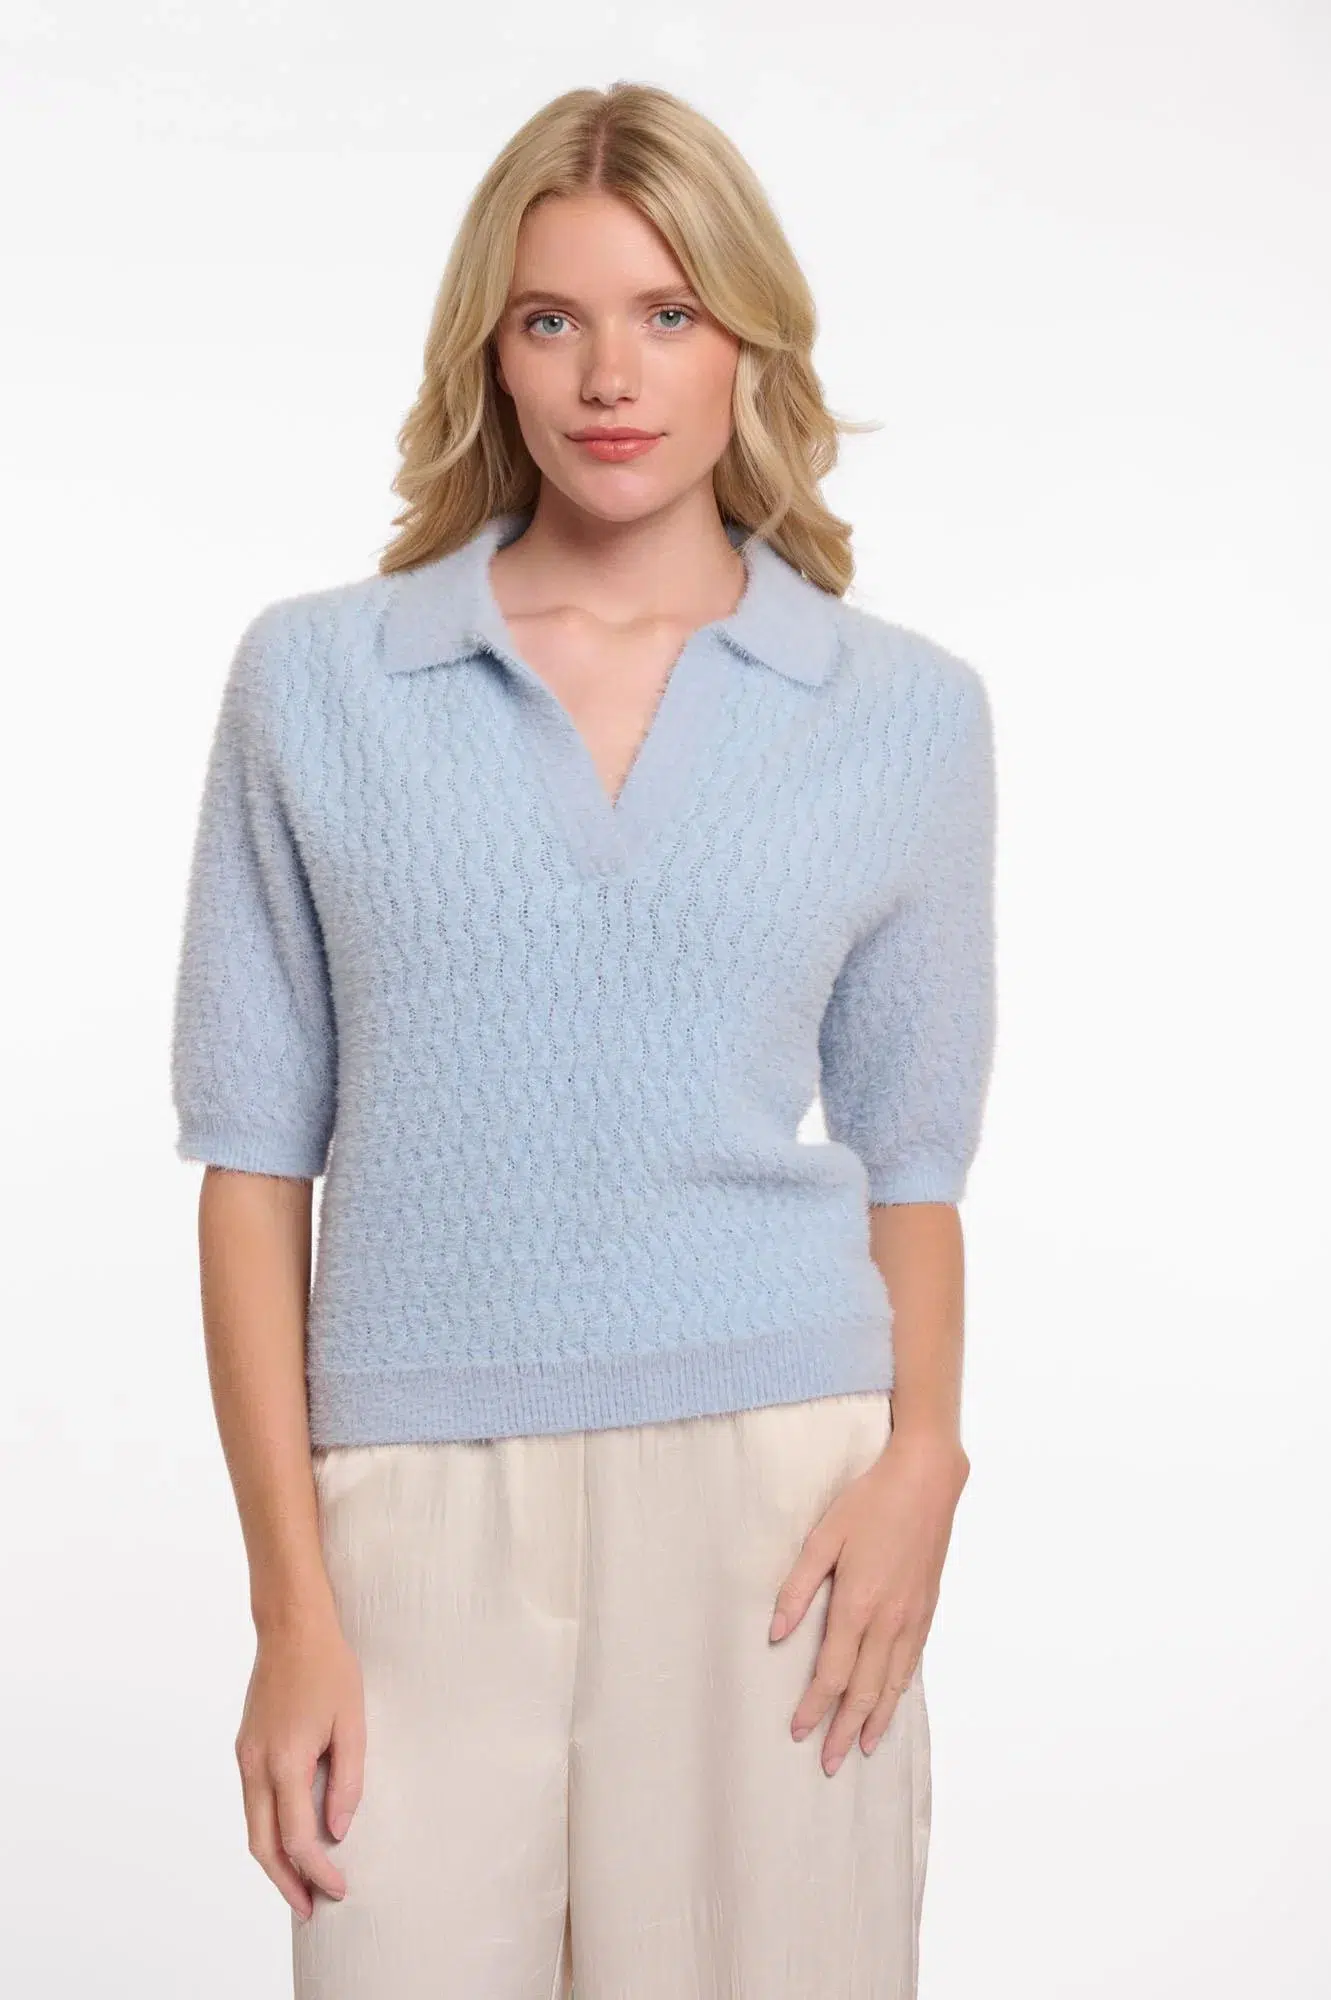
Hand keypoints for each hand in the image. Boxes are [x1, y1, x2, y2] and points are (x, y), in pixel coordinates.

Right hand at [235, 1611, 365, 1918]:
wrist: (291, 1625)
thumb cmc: (329, 1667)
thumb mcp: (352, 1722)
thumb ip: (347, 1780)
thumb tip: (337, 1831)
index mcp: (284, 1760)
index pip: (296, 1838)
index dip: (317, 1870)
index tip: (339, 1888)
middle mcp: (255, 1764)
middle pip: (261, 1845)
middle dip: (285, 1883)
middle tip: (312, 1909)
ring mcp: (245, 1756)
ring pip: (251, 1826)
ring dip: (273, 1861)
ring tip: (301, 1884)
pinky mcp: (245, 1747)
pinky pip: (252, 1803)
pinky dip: (267, 1831)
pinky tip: (289, 1839)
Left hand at [768, 1426, 968, 1774]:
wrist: (926, 1481)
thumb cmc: (869, 1502)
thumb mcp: (823, 1537)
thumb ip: (798, 1589)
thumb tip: (777, 1634)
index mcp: (857, 1604)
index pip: (833, 1673)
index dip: (815, 1706)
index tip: (799, 1731)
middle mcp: (888, 1620)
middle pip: (864, 1690)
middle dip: (844, 1729)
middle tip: (829, 1763)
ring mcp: (912, 1617)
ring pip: (893, 1683)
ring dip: (876, 1719)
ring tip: (861, 1747)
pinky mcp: (927, 1608)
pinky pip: (912, 1662)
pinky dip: (900, 1690)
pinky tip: (892, 1701)